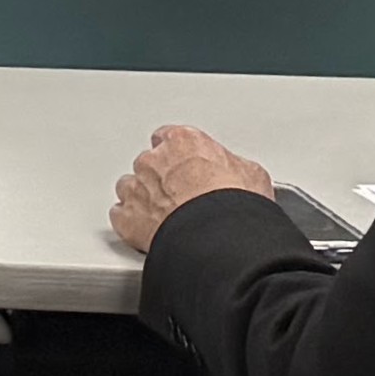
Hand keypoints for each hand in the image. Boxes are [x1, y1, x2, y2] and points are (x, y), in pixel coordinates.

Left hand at [108, 125, 277, 253]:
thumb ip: (235, 166)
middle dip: (161, 178)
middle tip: (181, 197)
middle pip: (148, 164)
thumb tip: (240, 175)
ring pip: (130, 187)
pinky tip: (149, 231)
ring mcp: (137, 188)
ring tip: (164, 215)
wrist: (219, 237)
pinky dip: (131, 223)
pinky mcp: (127, 218)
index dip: (176, 155)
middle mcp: (154, 160)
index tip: (184, 166)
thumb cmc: (236, 205)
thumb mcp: (253, 174)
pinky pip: (121, 216)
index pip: (169, 138)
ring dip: (143, 198)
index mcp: (183, 141)